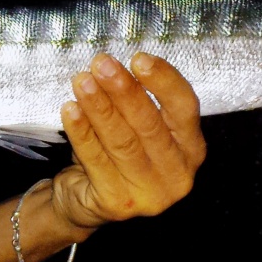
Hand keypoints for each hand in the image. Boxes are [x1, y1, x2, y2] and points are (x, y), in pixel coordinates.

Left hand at [52, 52, 205, 228]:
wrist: (85, 201)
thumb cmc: (116, 154)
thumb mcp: (136, 127)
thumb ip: (137, 102)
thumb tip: (117, 65)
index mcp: (191, 148)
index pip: (185, 108)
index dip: (164, 81)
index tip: (139, 58)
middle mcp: (178, 174)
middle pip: (150, 125)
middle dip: (124, 91)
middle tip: (101, 64)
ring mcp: (150, 194)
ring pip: (122, 142)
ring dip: (100, 107)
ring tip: (82, 81)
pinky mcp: (118, 204)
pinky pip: (96, 160)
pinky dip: (82, 132)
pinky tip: (70, 110)